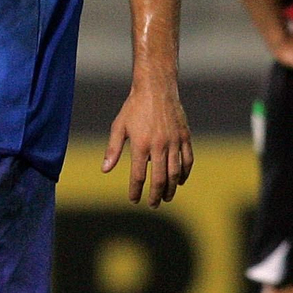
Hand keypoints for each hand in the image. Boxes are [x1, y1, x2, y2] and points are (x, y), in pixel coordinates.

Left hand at [103, 76, 193, 207]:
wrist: (156, 88)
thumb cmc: (134, 107)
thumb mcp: (119, 127)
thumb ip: (113, 150)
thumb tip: (104, 170)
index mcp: (141, 145)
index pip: (139, 176)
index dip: (136, 191)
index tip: (134, 200)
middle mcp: (159, 146)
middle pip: (159, 178)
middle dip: (156, 195)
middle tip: (153, 205)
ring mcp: (174, 141)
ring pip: (175, 172)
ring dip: (171, 188)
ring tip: (167, 198)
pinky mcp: (185, 136)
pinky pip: (187, 159)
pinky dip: (185, 172)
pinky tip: (180, 181)